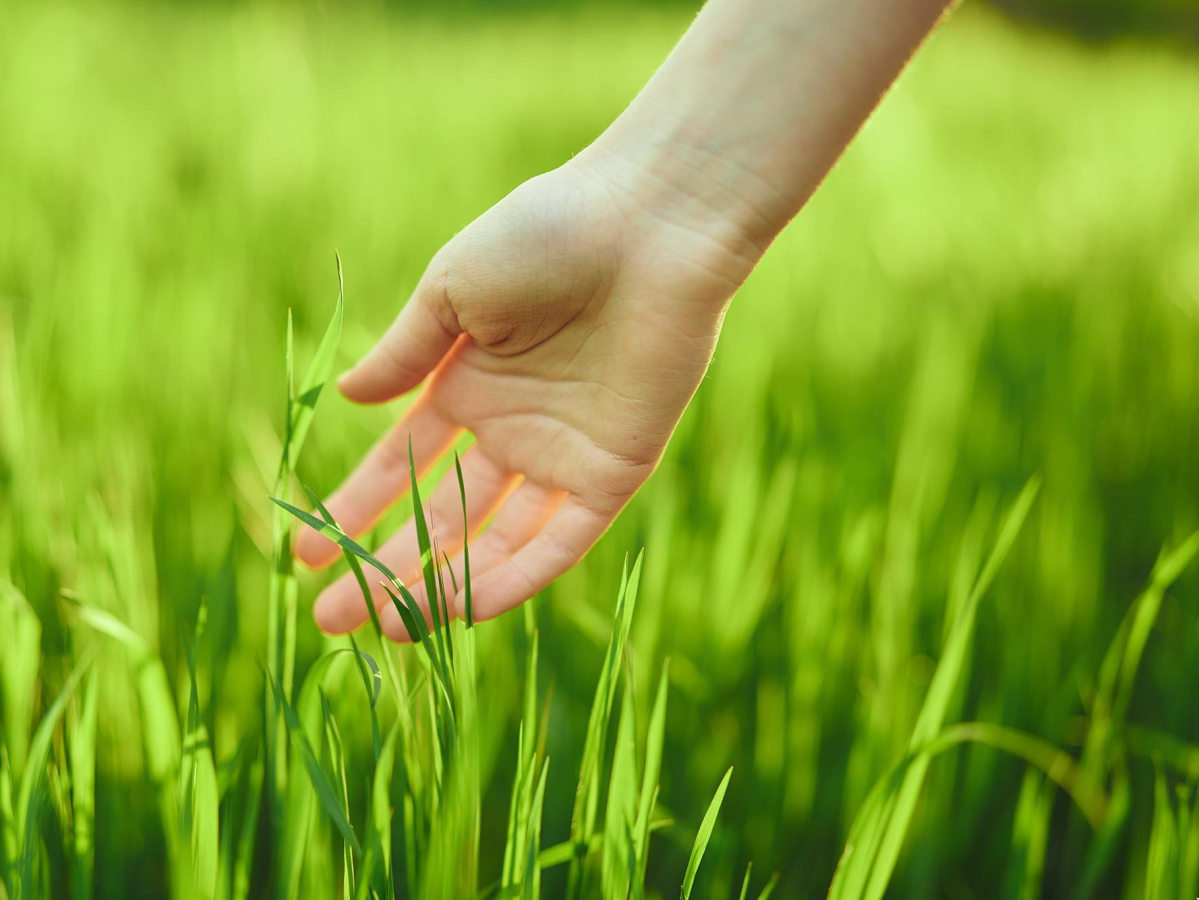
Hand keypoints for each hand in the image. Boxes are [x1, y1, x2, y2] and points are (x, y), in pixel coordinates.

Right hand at [295, 151, 759, 639]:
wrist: (647, 224)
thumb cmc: (547, 235)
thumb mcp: (454, 288)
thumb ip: (406, 353)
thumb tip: (349, 399)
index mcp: (468, 382)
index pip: (403, 465)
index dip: (356, 508)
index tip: (308, 553)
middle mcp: (512, 428)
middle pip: (440, 515)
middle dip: (386, 565)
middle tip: (330, 618)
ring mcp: (562, 455)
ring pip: (495, 539)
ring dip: (443, 585)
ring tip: (388, 628)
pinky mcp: (614, 471)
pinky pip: (560, 539)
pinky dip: (517, 576)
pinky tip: (463, 610)